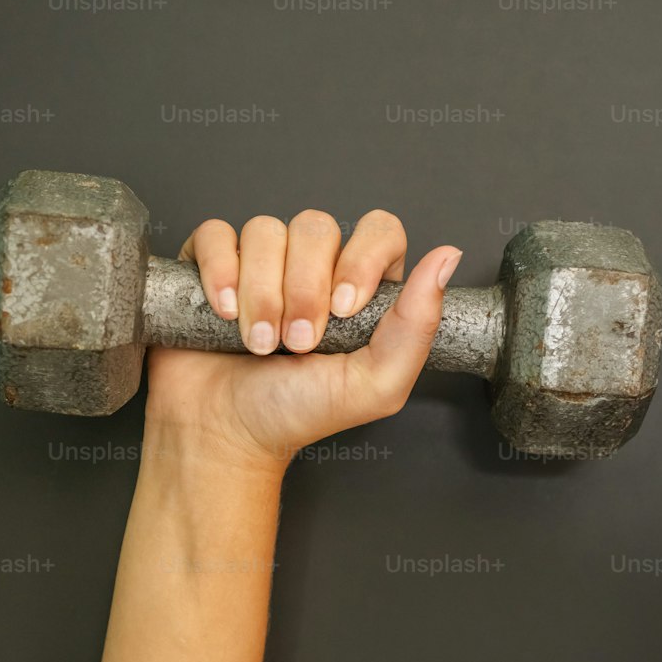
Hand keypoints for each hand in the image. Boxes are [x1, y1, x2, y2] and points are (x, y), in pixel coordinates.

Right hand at [144, 209, 461, 471]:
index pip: (378, 231)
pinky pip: (217, 234)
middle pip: (316, 227)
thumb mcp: (375, 385)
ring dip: (261, 293)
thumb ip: (417, 326)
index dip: (361, 260)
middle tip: (297, 342)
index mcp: (361, 288)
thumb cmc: (297, 414)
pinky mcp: (214, 264)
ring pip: (265, 231)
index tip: (343, 310)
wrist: (226, 434)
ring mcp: (262, 261)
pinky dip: (220, 272)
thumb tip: (447, 257)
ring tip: (257, 342)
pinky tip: (224, 313)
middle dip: (304, 289)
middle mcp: (314, 267)